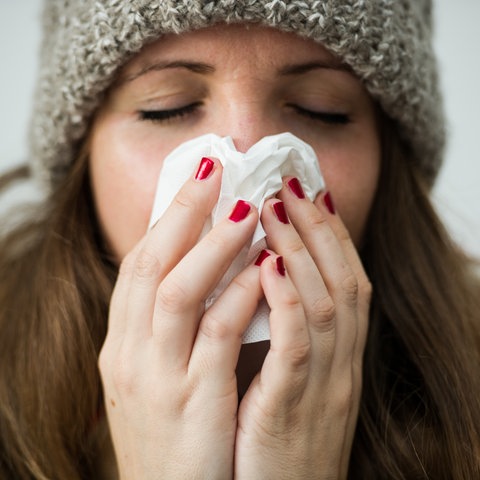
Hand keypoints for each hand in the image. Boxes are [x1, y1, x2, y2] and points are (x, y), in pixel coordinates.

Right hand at [98, 158, 262, 479]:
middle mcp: (129, 354)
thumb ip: (172, 326)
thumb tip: (204, 271)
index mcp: (122, 344)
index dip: (167, 217)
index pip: (138, 264)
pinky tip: (263, 268)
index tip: (197, 179)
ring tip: (246, 207)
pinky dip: (238, 296)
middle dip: (182, 211)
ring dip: (212, 245)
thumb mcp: (157, 374)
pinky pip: (215, 337)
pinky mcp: (192, 404)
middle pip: (150, 264)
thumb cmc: (171, 432)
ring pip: (178, 292)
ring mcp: (157, 379)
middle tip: (214, 168)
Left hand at [234, 179, 370, 478]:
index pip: (345, 281)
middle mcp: (340, 365)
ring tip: (274, 206)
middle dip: (318, 227)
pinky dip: (287, 301)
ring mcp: (322, 386)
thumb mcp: (290, 380)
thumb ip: (285, 333)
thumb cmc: (274, 439)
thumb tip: (262, 279)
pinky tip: (268, 266)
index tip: (309, 193)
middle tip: (292, 183)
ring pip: (326, 303)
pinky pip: (298, 347)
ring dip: (301, 250)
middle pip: (342, 280)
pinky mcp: (293, 409)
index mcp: (337, 357)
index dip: (330, 234)